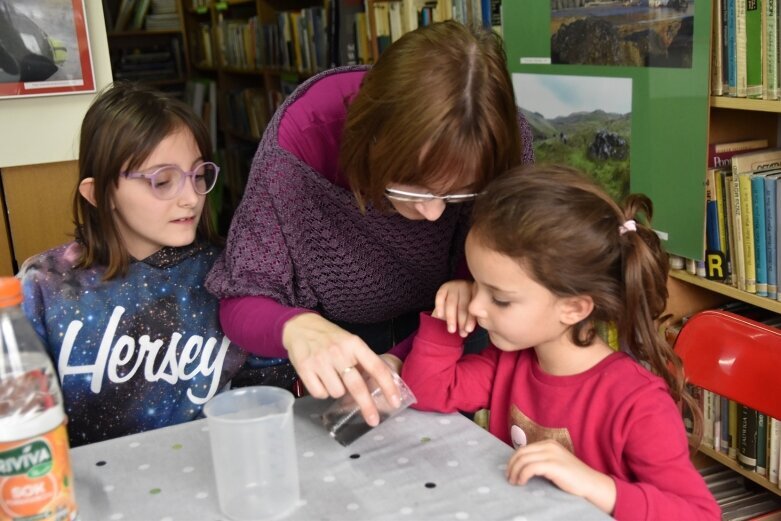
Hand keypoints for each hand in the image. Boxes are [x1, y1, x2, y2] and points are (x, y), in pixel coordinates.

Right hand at [282, 313, 400, 425]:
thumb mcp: (350, 342)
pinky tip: (320, 379)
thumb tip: (380, 385)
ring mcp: (321, 361)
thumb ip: (363, 361)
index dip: (388, 386)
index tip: (395, 401)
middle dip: (367, 406)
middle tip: (374, 421)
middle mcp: (339, 352)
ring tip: (332, 378)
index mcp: (355, 344)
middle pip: (357, 386)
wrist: (300, 326)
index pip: (376, 367)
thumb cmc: (331, 338)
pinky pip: (320, 394)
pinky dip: (322, 392)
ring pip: (337, 393)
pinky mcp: (304, 368)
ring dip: (337, 391)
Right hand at [433, 280, 475, 336]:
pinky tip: (439, 316)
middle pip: (463, 305)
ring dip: (451, 318)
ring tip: (451, 330)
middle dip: (461, 321)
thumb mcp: (471, 311)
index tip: (468, 330)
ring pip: (452, 302)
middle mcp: (466, 286)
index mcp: (477, 292)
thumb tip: (467, 331)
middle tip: (460, 333)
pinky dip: (439, 306)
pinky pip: (440, 296)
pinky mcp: (444, 287)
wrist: (456, 295)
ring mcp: (454, 285)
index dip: (471, 320)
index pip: (474, 307)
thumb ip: (471, 319)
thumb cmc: (466, 307)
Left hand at [506, 439, 616, 513]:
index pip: (523, 449)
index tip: (510, 472)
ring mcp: (551, 454)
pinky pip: (530, 468)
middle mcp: (549, 446)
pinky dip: (522, 475)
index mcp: (548, 443)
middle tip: (509, 478)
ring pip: (523, 460)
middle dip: (511, 466)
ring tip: (514, 482)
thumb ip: (541, 460)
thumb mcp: (554, 463)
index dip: (513, 460)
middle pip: (520, 453)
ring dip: (515, 472)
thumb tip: (521, 466)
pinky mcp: (553, 465)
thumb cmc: (572, 477)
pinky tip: (522, 482)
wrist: (590, 483)